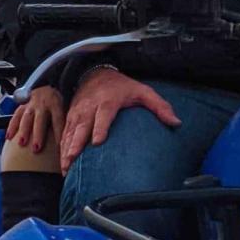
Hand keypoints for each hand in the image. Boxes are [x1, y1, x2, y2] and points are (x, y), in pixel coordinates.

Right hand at [6, 86, 62, 153]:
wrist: (46, 83)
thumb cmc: (57, 100)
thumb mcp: (65, 106)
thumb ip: (65, 121)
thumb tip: (67, 141)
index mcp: (56, 105)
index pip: (57, 121)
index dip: (58, 135)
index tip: (59, 150)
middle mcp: (42, 104)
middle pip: (40, 120)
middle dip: (37, 135)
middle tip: (36, 149)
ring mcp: (30, 104)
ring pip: (26, 118)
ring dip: (23, 131)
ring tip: (21, 144)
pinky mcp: (22, 105)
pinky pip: (15, 116)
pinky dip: (11, 127)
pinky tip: (9, 137)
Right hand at [60, 68, 179, 173]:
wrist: (95, 73)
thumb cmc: (122, 87)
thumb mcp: (143, 91)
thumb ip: (160, 106)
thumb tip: (177, 123)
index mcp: (108, 101)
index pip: (103, 116)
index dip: (100, 128)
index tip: (97, 143)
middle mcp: (90, 107)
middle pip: (82, 126)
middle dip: (76, 144)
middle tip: (72, 159)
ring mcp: (78, 112)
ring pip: (71, 131)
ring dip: (66, 149)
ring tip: (65, 167)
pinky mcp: (71, 115)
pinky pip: (65, 132)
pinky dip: (62, 146)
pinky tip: (63, 161)